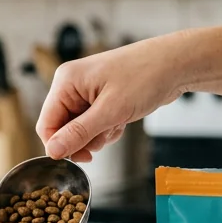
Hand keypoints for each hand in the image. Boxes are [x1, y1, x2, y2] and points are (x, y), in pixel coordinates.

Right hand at [35, 36, 186, 161]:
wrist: (175, 65)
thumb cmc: (145, 77)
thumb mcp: (111, 110)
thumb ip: (79, 133)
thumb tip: (52, 151)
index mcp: (66, 82)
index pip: (46, 123)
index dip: (59, 145)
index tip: (79, 157)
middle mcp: (71, 86)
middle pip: (62, 128)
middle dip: (83, 140)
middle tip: (105, 137)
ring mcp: (85, 92)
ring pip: (78, 130)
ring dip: (97, 136)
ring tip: (117, 124)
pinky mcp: (99, 99)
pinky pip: (93, 125)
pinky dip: (107, 129)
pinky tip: (121, 120)